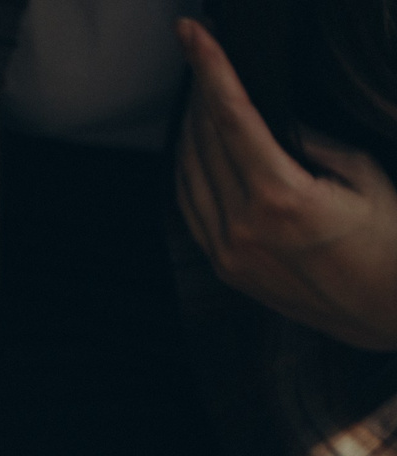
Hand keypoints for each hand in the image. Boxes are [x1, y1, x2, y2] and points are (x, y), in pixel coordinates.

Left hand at [176, 18, 396, 350]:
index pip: (230, 118)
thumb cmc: (389, 238)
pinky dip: (189, 171)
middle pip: (203, 142)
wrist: (386, 312)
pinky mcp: (225, 269)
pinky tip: (196, 147)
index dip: (209, 69)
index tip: (191, 33)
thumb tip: (273, 117)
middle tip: (200, 53)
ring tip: (199, 93)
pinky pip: (191, 209)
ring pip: (189, 176)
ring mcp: (228, 252)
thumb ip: (312, 144)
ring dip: (190, 130)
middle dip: (200, 92)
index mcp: (280, 198)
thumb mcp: (364, 175)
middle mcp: (243, 227)